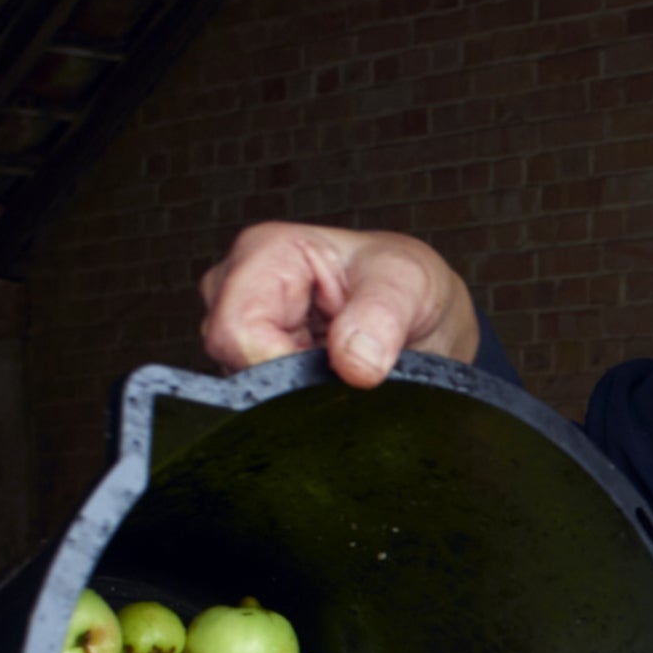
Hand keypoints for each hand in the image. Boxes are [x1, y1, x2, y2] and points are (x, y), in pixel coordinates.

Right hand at [198, 222, 481, 387]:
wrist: (419, 313)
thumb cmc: (406, 283)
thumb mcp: (409, 282)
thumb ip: (380, 316)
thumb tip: (355, 364)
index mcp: (265, 251)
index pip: (238, 329)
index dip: (280, 364)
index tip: (334, 373)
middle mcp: (238, 287)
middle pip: (233, 360)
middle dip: (291, 380)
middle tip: (347, 369)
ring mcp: (240, 328)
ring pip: (246, 385)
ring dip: (298, 391)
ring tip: (342, 371)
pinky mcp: (252, 362)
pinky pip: (261, 399)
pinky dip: (298, 401)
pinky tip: (330, 384)